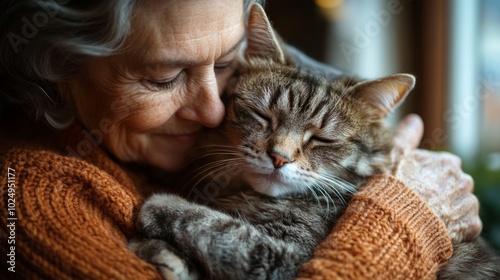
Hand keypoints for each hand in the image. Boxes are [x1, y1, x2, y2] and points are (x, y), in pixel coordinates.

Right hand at [389, 114, 481, 241]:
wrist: (395, 221)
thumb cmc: (391, 187)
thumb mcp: (393, 156)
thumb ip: (406, 136)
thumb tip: (415, 119)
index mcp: (446, 162)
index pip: (442, 168)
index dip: (425, 177)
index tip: (413, 185)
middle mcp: (462, 179)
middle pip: (453, 185)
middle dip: (440, 193)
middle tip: (417, 203)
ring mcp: (468, 203)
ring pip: (460, 205)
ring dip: (448, 210)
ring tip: (425, 218)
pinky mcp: (470, 225)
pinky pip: (465, 226)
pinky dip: (454, 228)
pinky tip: (435, 228)